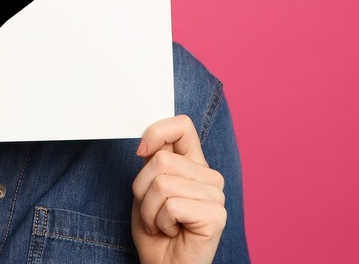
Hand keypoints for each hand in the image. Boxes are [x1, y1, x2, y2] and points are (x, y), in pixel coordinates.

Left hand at [131, 116, 226, 263]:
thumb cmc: (155, 230)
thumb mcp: (146, 188)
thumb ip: (153, 160)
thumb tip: (148, 140)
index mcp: (194, 164)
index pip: (182, 126)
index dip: (157, 132)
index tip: (141, 151)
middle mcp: (209, 176)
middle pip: (161, 159)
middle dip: (142, 189)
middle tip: (152, 210)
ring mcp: (216, 196)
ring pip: (162, 184)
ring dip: (149, 210)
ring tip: (161, 223)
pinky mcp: (216, 216)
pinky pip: (171, 206)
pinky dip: (160, 222)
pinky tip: (172, 231)